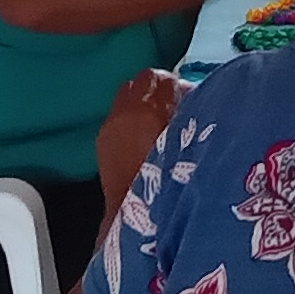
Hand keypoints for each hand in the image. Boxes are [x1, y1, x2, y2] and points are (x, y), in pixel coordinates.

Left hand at [94, 69, 188, 194]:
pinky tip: (142, 134)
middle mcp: (126, 112)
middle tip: (174, 102)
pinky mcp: (102, 138)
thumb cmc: (169, 180)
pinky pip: (118, 113)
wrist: (135, 214)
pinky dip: (130, 116)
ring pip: (127, 94)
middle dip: (158, 87)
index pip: (163, 79)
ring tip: (157, 118)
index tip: (188, 95)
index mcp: (149, 111)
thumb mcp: (186, 143)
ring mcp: (110, 124)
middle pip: (143, 80)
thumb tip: (192, 100)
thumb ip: (188, 116)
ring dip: (142, 100)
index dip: (178, 84)